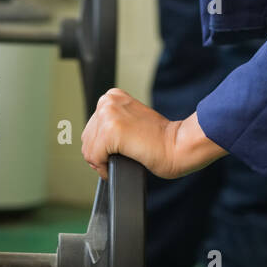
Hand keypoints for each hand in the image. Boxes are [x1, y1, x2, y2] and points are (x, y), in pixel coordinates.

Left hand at [82, 91, 226, 180]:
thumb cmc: (161, 140)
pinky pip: (94, 157)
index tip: (115, 153)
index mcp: (112, 97)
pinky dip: (103, 169)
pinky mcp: (110, 131)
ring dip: (101, 163)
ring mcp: (108, 115)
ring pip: (89, 149)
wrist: (179, 145)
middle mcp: (108, 101)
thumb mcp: (131, 121)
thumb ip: (113, 124)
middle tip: (117, 160)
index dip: (100, 146)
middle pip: (87, 139)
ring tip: (119, 163)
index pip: (91, 128)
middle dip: (99, 155)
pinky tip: (116, 167)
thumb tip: (94, 142)